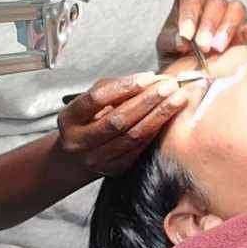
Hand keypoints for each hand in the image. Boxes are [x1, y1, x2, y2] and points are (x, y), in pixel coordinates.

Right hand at [57, 73, 188, 178]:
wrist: (76, 156)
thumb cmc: (86, 121)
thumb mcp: (90, 101)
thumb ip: (113, 89)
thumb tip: (149, 79)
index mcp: (70, 118)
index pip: (97, 99)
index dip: (124, 87)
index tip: (149, 77)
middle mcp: (79, 141)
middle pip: (117, 120)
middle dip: (147, 101)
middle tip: (169, 86)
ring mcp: (95, 159)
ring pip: (131, 136)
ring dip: (157, 116)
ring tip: (176, 100)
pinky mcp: (112, 170)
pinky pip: (138, 149)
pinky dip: (154, 132)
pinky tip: (167, 119)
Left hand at [156, 0, 246, 63]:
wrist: (184, 67)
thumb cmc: (173, 51)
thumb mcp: (165, 44)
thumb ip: (171, 39)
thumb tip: (182, 39)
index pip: (192, 0)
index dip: (190, 15)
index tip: (187, 34)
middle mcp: (211, 1)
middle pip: (216, 3)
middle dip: (210, 24)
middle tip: (203, 45)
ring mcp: (228, 15)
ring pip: (235, 10)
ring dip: (228, 27)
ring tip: (218, 47)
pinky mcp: (241, 32)